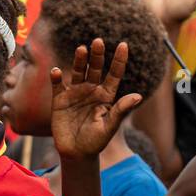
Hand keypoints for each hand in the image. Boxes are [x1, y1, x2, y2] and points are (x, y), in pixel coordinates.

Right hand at [50, 38, 142, 160]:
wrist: (76, 153)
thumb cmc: (96, 141)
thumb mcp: (110, 127)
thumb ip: (121, 110)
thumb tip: (138, 96)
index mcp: (106, 95)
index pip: (114, 74)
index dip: (119, 60)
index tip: (123, 45)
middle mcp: (91, 90)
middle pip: (95, 68)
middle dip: (97, 55)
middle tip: (98, 41)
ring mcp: (75, 93)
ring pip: (78, 72)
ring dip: (79, 61)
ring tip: (82, 49)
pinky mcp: (59, 100)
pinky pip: (58, 85)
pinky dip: (56, 78)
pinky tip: (57, 72)